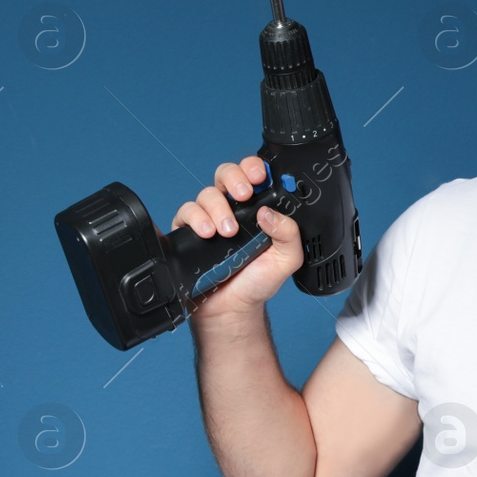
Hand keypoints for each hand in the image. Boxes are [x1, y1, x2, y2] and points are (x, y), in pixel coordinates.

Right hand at [168, 156, 304, 317]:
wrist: (232, 308)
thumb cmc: (257, 281)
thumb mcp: (286, 259)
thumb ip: (289, 234)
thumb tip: (269, 213)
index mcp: (258, 210)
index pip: (255, 177)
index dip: (256, 168)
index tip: (261, 176)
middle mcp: (233, 209)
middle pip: (227, 174)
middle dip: (235, 177)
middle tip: (244, 195)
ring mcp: (211, 217)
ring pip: (208, 193)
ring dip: (218, 208)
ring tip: (228, 231)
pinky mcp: (189, 230)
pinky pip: (187, 211)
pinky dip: (197, 218)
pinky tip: (208, 233)